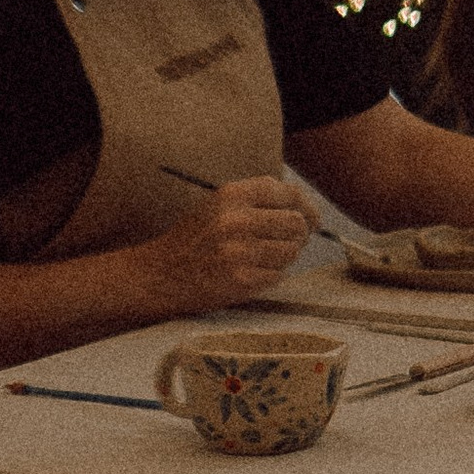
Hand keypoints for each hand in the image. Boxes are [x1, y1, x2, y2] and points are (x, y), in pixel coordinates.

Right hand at [148, 176, 314, 309]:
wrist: (161, 275)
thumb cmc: (195, 239)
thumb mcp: (219, 205)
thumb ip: (258, 200)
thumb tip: (305, 208)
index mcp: (231, 195)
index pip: (287, 193)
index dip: (306, 206)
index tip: (312, 218)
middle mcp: (236, 220)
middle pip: (296, 223)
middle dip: (297, 234)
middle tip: (286, 242)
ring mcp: (239, 252)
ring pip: (291, 251)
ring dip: (283, 257)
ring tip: (260, 258)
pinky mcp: (241, 280)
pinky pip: (278, 275)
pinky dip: (270, 276)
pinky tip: (249, 273)